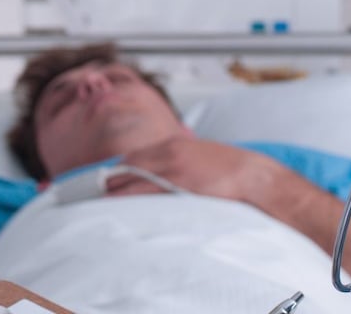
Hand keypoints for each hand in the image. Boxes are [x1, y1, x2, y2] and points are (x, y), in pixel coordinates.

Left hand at [104, 135, 293, 210]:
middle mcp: (168, 152)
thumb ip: (181, 161)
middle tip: (97, 190)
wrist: (253, 176)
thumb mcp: (201, 157)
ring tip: (100, 200)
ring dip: (115, 189)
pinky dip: (129, 198)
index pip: (136, 154)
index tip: (110, 179)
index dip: (120, 168)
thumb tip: (167, 174)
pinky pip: (145, 191)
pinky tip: (119, 206)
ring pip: (132, 177)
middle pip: (128, 164)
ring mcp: (172, 168)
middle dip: (112, 178)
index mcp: (174, 143)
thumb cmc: (230, 170)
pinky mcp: (177, 185)